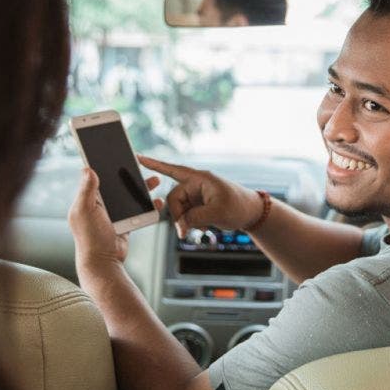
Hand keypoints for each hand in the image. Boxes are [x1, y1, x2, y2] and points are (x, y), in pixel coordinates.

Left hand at [68, 167, 163, 269]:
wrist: (103, 262)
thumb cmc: (90, 238)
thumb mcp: (85, 211)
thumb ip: (87, 190)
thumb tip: (87, 168)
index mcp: (87, 199)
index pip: (95, 176)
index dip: (103, 163)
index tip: (113, 152)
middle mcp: (99, 205)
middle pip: (116, 183)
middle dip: (128, 173)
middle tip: (138, 162)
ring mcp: (113, 214)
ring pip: (129, 195)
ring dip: (141, 187)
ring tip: (154, 180)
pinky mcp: (124, 222)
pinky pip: (137, 209)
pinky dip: (147, 205)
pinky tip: (156, 201)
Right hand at [136, 155, 261, 237]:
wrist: (251, 213)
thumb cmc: (239, 206)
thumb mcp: (217, 213)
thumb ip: (195, 218)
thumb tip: (181, 224)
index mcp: (200, 178)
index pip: (173, 170)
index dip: (154, 164)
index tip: (138, 157)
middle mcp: (196, 184)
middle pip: (174, 199)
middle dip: (177, 216)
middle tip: (184, 232)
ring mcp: (196, 195)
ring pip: (179, 208)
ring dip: (184, 221)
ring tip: (195, 230)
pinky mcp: (198, 204)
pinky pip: (185, 213)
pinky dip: (188, 222)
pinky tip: (198, 228)